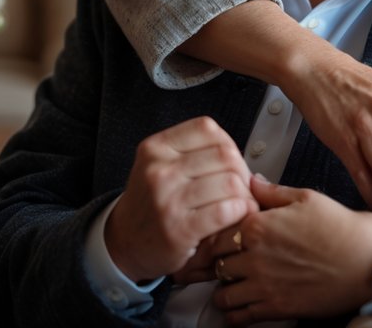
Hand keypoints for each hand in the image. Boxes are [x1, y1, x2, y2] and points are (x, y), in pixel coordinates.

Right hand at [104, 116, 256, 283]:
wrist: (125, 243)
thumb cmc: (153, 202)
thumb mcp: (161, 165)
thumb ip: (195, 152)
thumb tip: (241, 155)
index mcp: (156, 147)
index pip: (207, 129)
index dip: (228, 144)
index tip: (231, 163)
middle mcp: (158, 170)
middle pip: (224, 156)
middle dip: (242, 172)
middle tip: (244, 187)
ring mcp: (167, 200)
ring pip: (230, 182)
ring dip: (246, 195)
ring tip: (243, 203)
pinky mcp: (178, 230)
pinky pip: (226, 210)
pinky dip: (241, 212)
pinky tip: (238, 216)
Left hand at [209, 175, 371, 325]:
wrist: (369, 259)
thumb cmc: (343, 228)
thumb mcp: (307, 197)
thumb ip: (272, 192)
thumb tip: (252, 182)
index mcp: (259, 225)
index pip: (215, 231)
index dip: (214, 234)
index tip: (216, 237)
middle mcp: (255, 256)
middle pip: (215, 262)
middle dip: (216, 262)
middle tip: (221, 262)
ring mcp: (263, 285)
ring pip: (221, 293)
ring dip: (223, 289)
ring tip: (231, 284)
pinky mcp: (276, 308)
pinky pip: (239, 317)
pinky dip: (234, 314)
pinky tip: (239, 306)